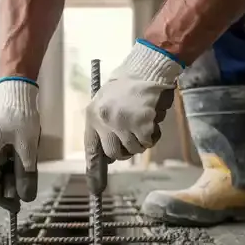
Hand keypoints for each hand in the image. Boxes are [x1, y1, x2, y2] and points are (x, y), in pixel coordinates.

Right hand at [0, 80, 39, 209]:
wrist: (14, 91)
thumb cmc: (22, 117)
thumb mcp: (28, 148)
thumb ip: (26, 174)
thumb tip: (26, 197)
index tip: (14, 207)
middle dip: (4, 188)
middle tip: (22, 193)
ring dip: (5, 176)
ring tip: (22, 179)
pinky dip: (2, 165)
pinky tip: (16, 165)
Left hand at [85, 41, 182, 164]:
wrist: (145, 69)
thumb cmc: (127, 85)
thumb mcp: (105, 101)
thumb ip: (103, 123)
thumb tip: (109, 152)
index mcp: (93, 114)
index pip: (91, 145)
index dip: (95, 162)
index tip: (97, 175)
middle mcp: (105, 121)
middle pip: (113, 152)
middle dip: (124, 151)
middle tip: (132, 141)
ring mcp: (123, 124)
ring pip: (133, 149)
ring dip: (141, 142)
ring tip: (144, 126)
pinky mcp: (141, 124)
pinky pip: (147, 142)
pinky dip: (152, 136)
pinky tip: (152, 123)